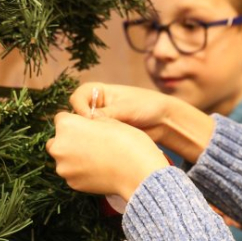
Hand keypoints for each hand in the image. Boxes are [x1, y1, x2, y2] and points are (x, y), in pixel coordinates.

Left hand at [47, 112, 168, 199]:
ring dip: (74, 158)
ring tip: (97, 159)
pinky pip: (73, 174)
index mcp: (67, 125)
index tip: (88, 127)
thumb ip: (93, 120)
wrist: (138, 172)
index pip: (61, 119)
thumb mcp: (111, 121)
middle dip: (69, 141)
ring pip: (63, 159)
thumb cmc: (128, 142)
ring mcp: (64, 167)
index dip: (76, 122)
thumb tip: (88, 122)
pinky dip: (82, 172)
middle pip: (57, 141)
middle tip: (91, 144)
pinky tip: (100, 170)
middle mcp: (59, 146)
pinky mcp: (72, 183)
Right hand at [71, 82, 214, 163]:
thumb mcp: (127, 108)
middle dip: (83, 125)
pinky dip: (97, 145)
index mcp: (98, 91)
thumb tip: (88, 121)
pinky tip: (106, 149)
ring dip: (90, 136)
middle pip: (77, 115)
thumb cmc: (148, 106)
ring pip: (84, 131)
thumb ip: (107, 114)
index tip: (90, 119)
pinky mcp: (105, 135)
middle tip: (95, 133)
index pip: (77, 98)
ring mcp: (99, 121)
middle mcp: (95, 106)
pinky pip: (95, 141)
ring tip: (103, 142)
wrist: (165, 120)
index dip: (80, 108)